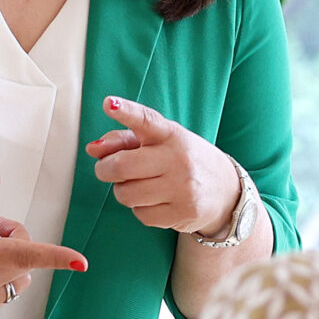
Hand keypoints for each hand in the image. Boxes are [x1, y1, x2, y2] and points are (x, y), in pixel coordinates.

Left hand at [86, 97, 241, 235]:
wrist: (226, 191)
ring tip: (139, 185)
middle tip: (107, 169)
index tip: (109, 104)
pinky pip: (140, 214)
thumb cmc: (183, 161)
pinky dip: (140, 208)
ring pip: (126, 194)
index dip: (126, 112)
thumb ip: (124, 140)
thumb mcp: (161, 142)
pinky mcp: (182, 213)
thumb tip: (92, 149)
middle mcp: (178, 159)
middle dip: (105, 170)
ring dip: (123, 191)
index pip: (147, 120)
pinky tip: (156, 201)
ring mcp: (182, 188)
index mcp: (172, 135)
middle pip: (121, 166)